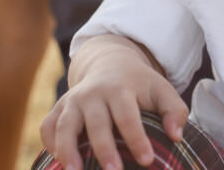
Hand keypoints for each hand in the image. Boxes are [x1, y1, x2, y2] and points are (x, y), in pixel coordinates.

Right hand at [40, 35, 187, 169]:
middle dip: (104, 149)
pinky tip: (61, 164)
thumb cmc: (139, 84)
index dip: (136, 139)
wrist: (110, 63)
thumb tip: (176, 136)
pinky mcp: (59, 109)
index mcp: (120, 88)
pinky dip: (50, 146)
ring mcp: (72, 101)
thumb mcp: (161, 90)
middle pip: (96, 123)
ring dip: (68, 152)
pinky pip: (48, 127)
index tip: (148, 160)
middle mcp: (92, 93)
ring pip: (64, 126)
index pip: (127, 116)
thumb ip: (174, 110)